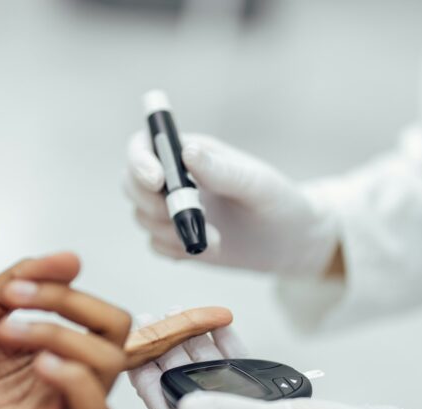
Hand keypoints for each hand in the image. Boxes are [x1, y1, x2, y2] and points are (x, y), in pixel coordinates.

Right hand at [124, 131, 339, 275]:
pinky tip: (210, 250)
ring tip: (215, 239)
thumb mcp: (257, 185)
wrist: (290, 242)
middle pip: (131, 182)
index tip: (157, 182)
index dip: (141, 161)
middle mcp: (175, 177)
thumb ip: (222, 170)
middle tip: (182, 218)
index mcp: (191, 152)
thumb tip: (187, 152)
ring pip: (142, 216)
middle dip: (150, 203)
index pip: (145, 145)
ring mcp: (172, 208)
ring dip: (171, 231)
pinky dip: (176, 250)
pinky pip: (155, 244)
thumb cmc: (279, 203)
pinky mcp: (175, 237)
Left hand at [129, 313, 421, 408]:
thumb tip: (182, 403)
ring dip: (196, 346)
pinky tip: (216, 324)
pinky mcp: (279, 405)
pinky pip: (243, 372)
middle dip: (170, 357)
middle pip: (192, 393)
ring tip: (178, 312)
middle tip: (152, 318)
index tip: (131, 351)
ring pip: (215, 378)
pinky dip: (230, 348)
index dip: (151, 386)